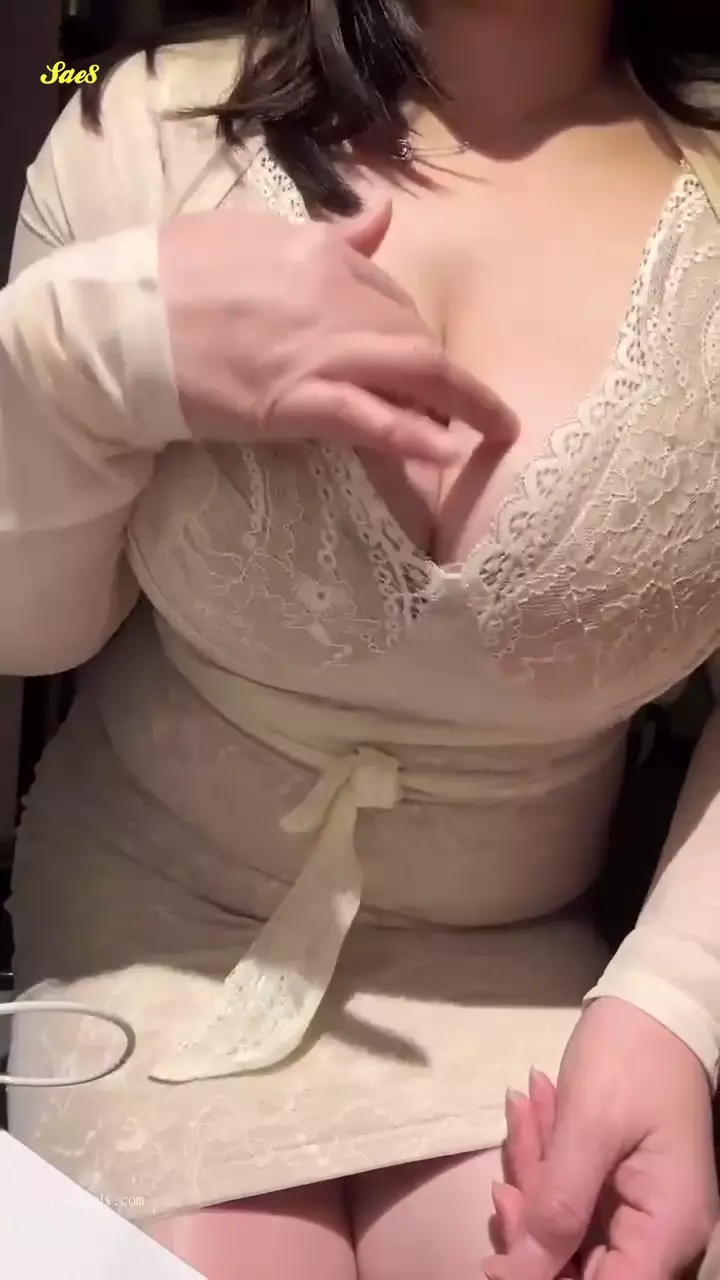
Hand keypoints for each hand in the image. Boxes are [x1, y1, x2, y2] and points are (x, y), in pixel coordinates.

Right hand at [159, 199, 514, 461]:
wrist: (120, 323)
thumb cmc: (173, 275)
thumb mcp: (251, 234)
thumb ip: (323, 232)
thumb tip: (380, 216)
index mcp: (320, 251)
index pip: (390, 292)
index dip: (411, 331)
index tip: (423, 361)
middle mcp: (334, 296)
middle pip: (413, 332)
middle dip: (447, 373)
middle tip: (470, 406)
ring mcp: (320, 350)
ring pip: (413, 371)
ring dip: (464, 403)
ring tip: (495, 429)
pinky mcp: (297, 401)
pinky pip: (372, 417)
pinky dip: (414, 435)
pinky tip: (449, 449)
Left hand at [485, 998, 717, 1278]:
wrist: (653, 1005)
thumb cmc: (631, 1058)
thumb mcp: (589, 1126)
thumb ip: (557, 1206)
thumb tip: (519, 1275)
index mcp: (665, 1230)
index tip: (495, 1263)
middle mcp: (658, 1234)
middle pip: (578, 1268)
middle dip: (531, 1223)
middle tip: (503, 1177)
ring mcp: (636, 1211)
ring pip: (564, 1231)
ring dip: (533, 1178)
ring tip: (524, 1110)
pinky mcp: (615, 1187)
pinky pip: (568, 1197)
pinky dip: (543, 1161)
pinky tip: (533, 1110)